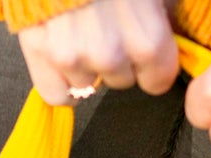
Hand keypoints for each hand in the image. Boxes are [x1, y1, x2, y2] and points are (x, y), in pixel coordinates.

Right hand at [18, 0, 178, 106]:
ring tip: (83, 28)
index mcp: (146, 40)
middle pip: (122, 81)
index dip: (155, 64)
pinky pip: (57, 95)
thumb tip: (170, 36)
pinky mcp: (40, 56)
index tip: (148, 50)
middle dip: (120, 60)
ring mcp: (71, 58)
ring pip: (88, 86)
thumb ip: (165, 10)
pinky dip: (62, 81)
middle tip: (110, 23)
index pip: (158, 81)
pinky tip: (64, 54)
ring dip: (87, 66)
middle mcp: (108, 56)